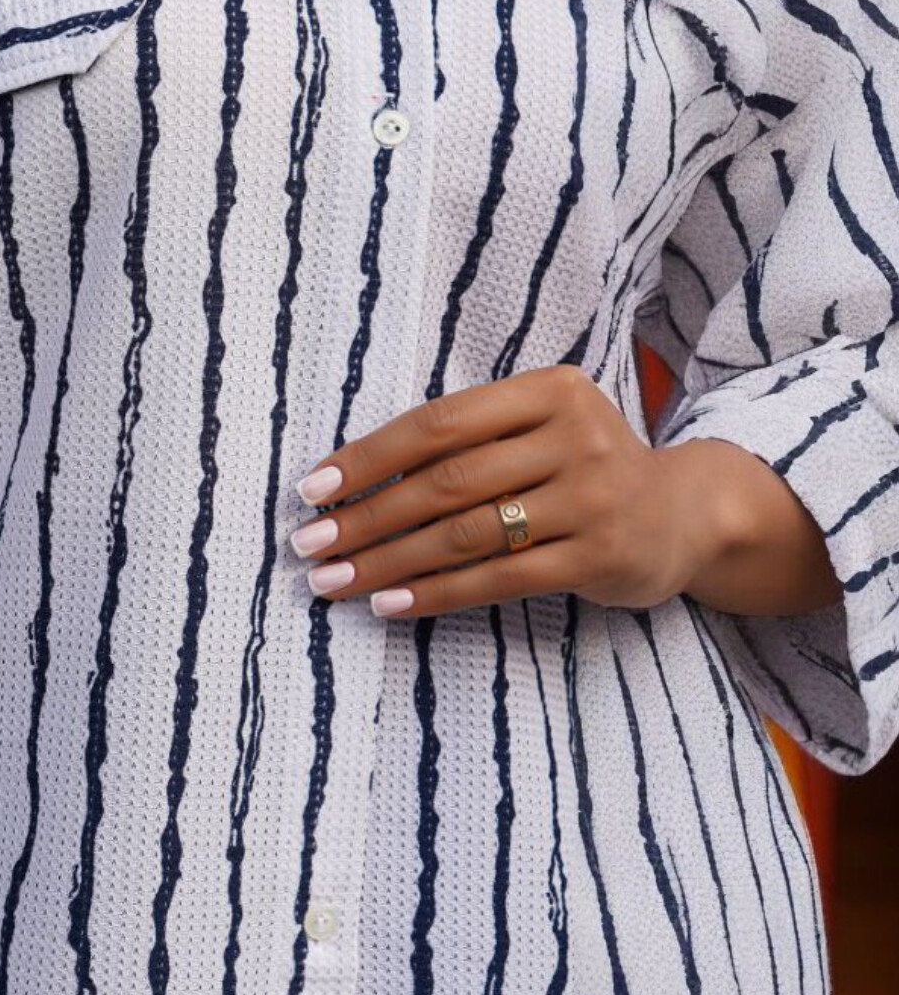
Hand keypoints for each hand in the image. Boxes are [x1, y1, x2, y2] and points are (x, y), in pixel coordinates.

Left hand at [285, 363, 724, 619]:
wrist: (684, 515)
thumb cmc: (578, 468)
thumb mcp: (536, 429)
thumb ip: (465, 442)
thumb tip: (349, 482)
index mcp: (549, 390)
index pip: (438, 423)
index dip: (369, 456)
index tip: (312, 488)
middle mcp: (576, 437)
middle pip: (446, 482)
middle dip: (366, 517)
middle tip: (309, 545)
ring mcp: (593, 498)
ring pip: (466, 534)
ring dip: (388, 561)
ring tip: (334, 581)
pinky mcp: (600, 556)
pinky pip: (499, 579)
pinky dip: (436, 593)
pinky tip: (389, 604)